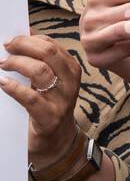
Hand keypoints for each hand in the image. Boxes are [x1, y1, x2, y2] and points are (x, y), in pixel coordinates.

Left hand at [0, 34, 81, 166]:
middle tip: (6, 48)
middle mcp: (70, 81)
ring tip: (2, 65)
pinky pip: (30, 98)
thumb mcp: (50, 82)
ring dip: (17, 64)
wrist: (56, 143)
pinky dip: (13, 87)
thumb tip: (21, 36)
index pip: (50, 44)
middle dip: (23, 46)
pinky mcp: (50, 117)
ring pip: (40, 71)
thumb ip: (39, 61)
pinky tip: (3, 83)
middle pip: (48, 52)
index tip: (11, 40)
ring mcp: (62, 100)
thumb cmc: (48, 107)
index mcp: (71, 68)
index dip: (29, 38)